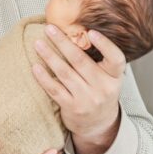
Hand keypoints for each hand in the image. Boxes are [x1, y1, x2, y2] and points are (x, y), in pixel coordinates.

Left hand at [32, 25, 124, 153]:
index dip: (105, 45)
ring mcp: (87, 98)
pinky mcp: (71, 107)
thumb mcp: (109, 78)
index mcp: (115, 77)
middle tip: (50, 29)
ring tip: (38, 43)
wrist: (98, 124)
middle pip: (81, 61)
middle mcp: (103, 87)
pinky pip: (54, 89)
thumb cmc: (100, 93)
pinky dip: (44, 77)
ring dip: (49, 56)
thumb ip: (100, 61)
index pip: (116, 59)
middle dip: (63, 43)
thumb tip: (79, 34)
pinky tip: (35, 67)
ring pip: (65, 73)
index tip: (91, 32)